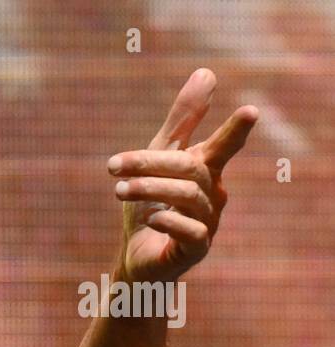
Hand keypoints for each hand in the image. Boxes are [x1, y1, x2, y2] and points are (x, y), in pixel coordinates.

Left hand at [108, 68, 257, 284]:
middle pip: (190, 168)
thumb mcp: (159, 159)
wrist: (138, 258)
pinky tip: (150, 219)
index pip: (223, 145)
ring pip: (188, 197)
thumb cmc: (150, 205)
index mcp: (206, 170)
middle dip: (150, 163)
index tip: (250, 111)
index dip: (235, 130)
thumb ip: (182, 120)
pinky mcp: (196, 249)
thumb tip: (207, 71)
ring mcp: (208, 223)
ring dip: (149, 189)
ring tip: (118, 190)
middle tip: (111, 165)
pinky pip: (191, 232)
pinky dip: (168, 222)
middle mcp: (213, 194)